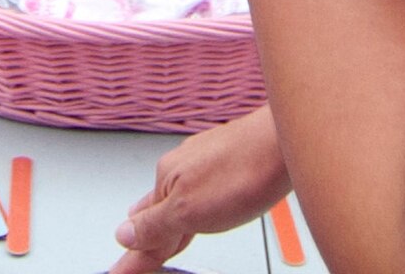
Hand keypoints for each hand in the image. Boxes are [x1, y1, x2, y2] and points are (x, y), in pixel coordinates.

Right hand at [109, 107, 290, 273]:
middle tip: (137, 264)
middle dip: (147, 240)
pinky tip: (195, 215)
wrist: (282, 143)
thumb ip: (155, 225)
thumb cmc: (241, 171)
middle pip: (157, 215)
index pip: (143, 229)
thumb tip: (122, 234)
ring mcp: (202, 163)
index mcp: (166, 180)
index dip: (135, 256)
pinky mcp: (223, 163)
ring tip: (157, 246)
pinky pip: (197, 193)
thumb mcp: (189, 211)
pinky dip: (189, 212)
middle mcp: (180, 168)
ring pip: (177, 202)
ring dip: (166, 226)